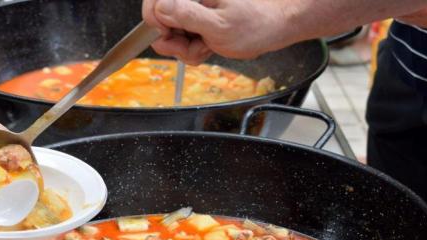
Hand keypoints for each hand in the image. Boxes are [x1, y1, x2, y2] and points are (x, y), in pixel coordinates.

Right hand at [142, 0, 296, 63]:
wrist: (274, 27)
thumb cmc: (254, 25)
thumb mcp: (219, 25)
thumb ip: (187, 15)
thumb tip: (160, 8)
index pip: (153, 4)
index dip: (157, 25)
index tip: (172, 37)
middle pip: (159, 22)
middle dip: (176, 42)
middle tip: (199, 45)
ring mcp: (192, 8)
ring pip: (170, 35)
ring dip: (187, 48)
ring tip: (209, 45)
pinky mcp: (195, 19)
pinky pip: (182, 39)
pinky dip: (193, 48)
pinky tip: (209, 46)